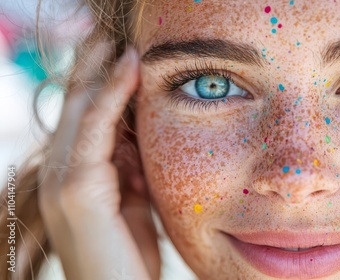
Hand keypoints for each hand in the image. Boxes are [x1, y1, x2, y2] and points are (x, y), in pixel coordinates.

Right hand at [38, 44, 159, 279]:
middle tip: (107, 35)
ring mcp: (64, 179)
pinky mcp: (77, 188)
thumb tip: (136, 137)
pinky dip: (114, 94)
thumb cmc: (129, 256)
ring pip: (83, 111)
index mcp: (75, 175)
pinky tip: (129, 68)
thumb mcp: (133, 200)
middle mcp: (61, 172)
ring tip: (118, 40)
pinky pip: (97, 128)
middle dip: (92, 70)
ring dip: (101, 72)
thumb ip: (129, 167)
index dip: (99, 85)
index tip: (118, 55)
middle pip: (77, 108)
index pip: (85, 120)